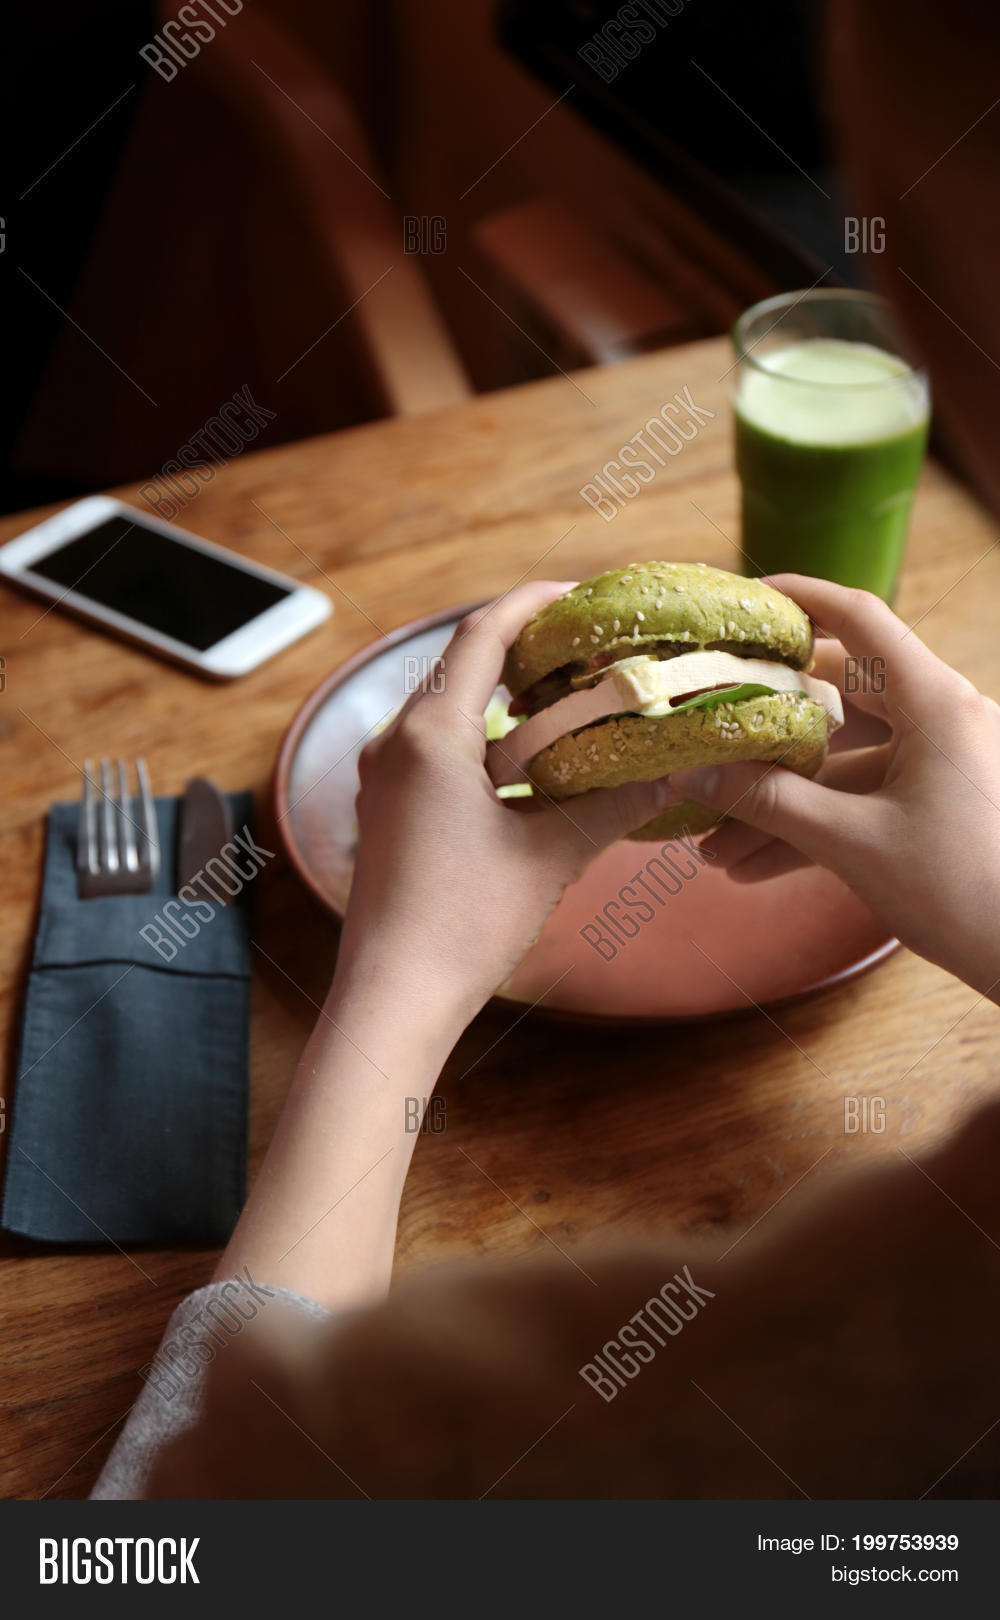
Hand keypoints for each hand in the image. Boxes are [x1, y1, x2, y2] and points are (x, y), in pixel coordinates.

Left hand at [337, 581, 675, 1024]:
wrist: (394, 996)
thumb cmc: (463, 925)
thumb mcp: (550, 857)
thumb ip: (613, 805)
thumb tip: (671, 773)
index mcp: (429, 735)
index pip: (482, 635)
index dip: (534, 604)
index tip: (582, 595)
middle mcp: (393, 743)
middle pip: (462, 666)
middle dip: (526, 650)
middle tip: (589, 649)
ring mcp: (382, 777)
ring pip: (448, 710)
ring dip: (506, 699)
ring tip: (568, 700)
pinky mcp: (385, 810)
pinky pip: (436, 750)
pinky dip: (485, 741)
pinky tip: (530, 765)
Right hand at [671, 574, 999, 997]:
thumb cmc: (964, 891)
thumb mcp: (854, 844)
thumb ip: (769, 803)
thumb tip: (691, 772)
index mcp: (936, 703)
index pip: (861, 620)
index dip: (802, 600)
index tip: (747, 600)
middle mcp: (944, 720)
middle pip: (839, 699)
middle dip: (767, 737)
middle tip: (706, 739)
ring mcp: (944, 766)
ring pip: (844, 766)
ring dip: (782, 803)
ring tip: (713, 845)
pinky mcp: (940, 807)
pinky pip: (865, 802)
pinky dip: (814, 828)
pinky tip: (752, 868)